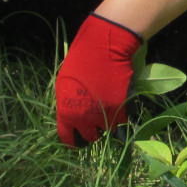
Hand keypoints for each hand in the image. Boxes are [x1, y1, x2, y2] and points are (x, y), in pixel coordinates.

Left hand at [55, 13, 141, 147]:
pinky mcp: (121, 109)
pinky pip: (121, 119)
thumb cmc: (79, 62)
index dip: (74, 138)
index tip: (78, 135)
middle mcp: (85, 119)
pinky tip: (116, 99)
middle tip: (94, 117)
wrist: (104, 47)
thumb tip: (72, 118)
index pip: (69, 139)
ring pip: (108, 129)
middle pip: (90, 137)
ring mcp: (104, 115)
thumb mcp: (64, 85)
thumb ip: (67, 106)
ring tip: (106, 105)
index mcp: (67, 114)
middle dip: (92, 129)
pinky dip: (120, 113)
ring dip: (107, 121)